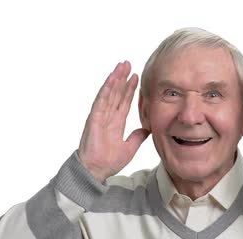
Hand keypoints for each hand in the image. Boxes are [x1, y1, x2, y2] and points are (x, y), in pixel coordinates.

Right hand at [78, 61, 149, 182]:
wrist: (96, 171)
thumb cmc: (108, 161)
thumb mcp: (130, 148)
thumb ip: (137, 137)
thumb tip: (147, 129)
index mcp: (115, 123)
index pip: (124, 102)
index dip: (130, 89)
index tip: (136, 77)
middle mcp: (107, 117)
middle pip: (116, 93)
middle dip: (122, 78)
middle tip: (128, 64)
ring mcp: (100, 116)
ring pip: (109, 93)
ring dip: (115, 79)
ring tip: (121, 66)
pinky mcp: (94, 118)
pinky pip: (101, 100)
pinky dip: (107, 89)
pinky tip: (112, 78)